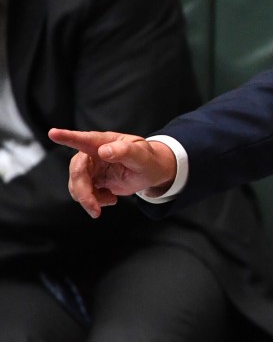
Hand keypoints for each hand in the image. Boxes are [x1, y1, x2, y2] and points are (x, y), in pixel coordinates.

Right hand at [48, 129, 177, 218]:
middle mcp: (93, 153)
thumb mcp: (142, 155)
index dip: (67, 136)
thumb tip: (104, 151)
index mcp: (105, 142)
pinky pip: (83, 193)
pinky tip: (110, 199)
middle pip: (77, 172)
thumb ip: (125, 151)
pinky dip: (94, 201)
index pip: (84, 139)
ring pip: (76, 185)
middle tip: (95, 209)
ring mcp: (91, 167)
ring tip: (111, 201)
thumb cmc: (148, 159)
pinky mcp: (92, 179)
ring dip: (89, 199)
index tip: (53, 132)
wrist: (151, 173)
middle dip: (83, 192)